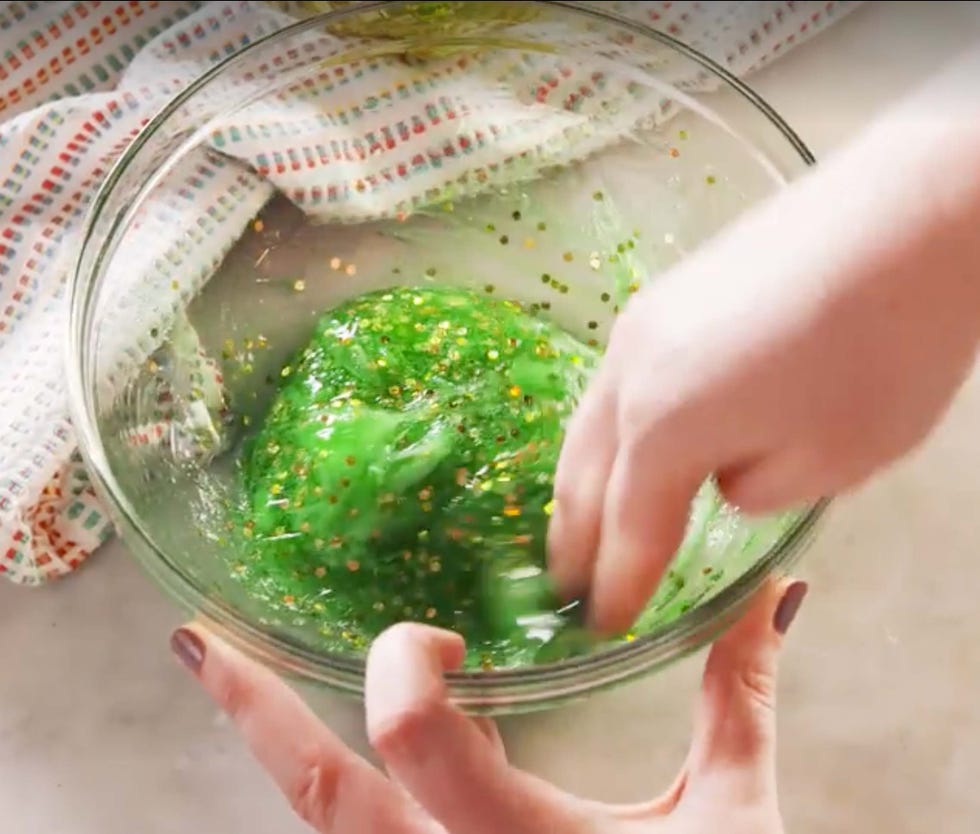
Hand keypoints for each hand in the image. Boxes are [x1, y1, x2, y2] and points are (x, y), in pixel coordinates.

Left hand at [170, 577, 806, 833]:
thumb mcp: (734, 818)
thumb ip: (739, 700)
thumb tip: (776, 597)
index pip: (410, 737)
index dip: (406, 664)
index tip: (447, 637)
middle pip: (319, 794)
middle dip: (252, 709)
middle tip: (199, 645)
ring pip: (323, 828)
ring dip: (278, 752)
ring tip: (234, 683)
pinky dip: (338, 798)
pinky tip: (335, 758)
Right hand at [548, 46, 979, 633]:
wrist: (909, 212)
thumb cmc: (883, 348)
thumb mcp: (833, 461)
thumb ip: (754, 491)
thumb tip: (721, 475)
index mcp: (665, 426)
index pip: (628, 530)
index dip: (616, 586)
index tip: (602, 625)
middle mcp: (631, 375)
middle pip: (584, 477)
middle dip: (576, 541)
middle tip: (569, 587)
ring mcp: (638, 326)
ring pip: (588, 427)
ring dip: (581, 485)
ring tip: (579, 525)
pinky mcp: (661, 296)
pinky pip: (613, 387)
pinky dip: (607, 435)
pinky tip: (623, 445)